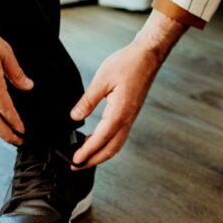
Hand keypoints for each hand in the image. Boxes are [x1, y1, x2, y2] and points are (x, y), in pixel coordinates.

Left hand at [68, 41, 160, 168]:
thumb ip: (88, 100)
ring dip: (100, 153)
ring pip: (116, 144)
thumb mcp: (102, 79)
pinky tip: (97, 139)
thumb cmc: (127, 64)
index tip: (75, 160)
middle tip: (76, 166)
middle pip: (110, 149)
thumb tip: (75, 117)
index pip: (101, 139)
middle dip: (93, 160)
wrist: (147, 56)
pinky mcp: (130, 113)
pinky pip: (119, 135)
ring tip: (84, 157)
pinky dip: (107, 143)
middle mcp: (127, 119)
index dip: (87, 152)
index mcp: (120, 112)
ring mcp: (130, 117)